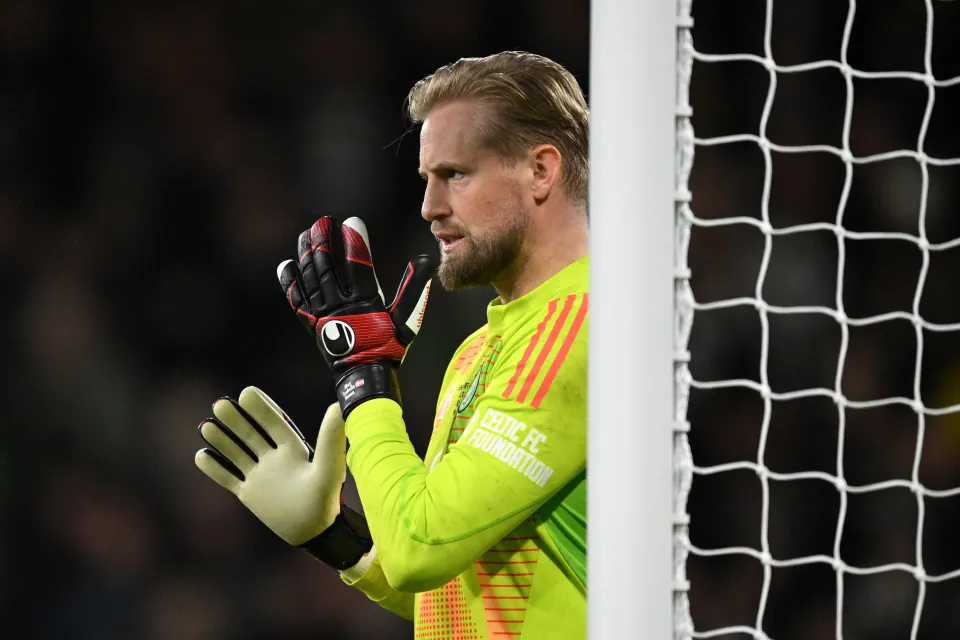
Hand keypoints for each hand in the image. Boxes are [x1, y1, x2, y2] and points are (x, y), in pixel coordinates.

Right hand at [194, 386, 371, 568]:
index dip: (261, 408)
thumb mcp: (328, 468)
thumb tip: (337, 406)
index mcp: (293, 449)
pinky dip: (215, 468)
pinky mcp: (250, 494)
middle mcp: (274, 459)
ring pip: (236, 453)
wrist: (314, 533)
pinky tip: (200, 455)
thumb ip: (330, 439)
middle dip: (236, 420)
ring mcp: (260, 476)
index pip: (274, 423)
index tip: (246, 392)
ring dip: (222, 440)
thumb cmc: (326, 500)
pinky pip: (228, 478)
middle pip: (251, 434)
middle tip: (220, 404)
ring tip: (206, 425)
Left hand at [277, 216, 434, 416]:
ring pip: (310, 278)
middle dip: (324, 240)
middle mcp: (340, 305)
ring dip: (306, 253)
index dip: (355, 241)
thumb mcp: (407, 319)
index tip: (353, 221)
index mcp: (364, 302)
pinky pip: (297, 299)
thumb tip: (425, 259)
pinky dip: (290, 281)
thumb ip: (414, 288)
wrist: (365, 375)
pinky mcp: (311, 323)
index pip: (357, 264)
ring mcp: (322, 314)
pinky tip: (286, 264)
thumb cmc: (389, 346)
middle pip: (326, 267)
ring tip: (307, 234)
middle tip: (324, 221)